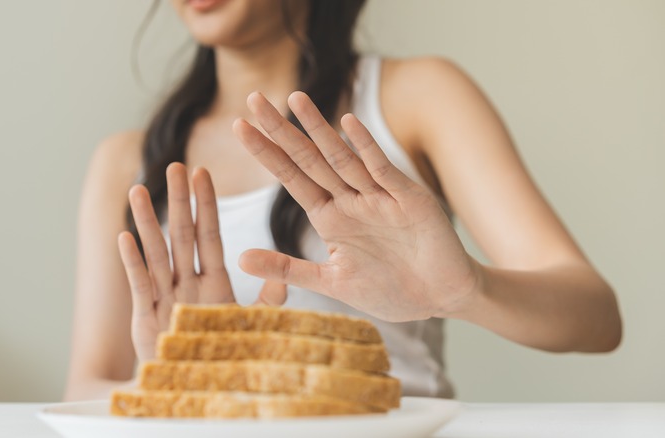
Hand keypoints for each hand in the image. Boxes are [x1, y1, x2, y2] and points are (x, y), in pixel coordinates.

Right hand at [118, 163, 285, 360]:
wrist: (196, 389)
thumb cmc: (221, 356)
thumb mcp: (249, 326)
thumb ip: (266, 301)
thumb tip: (282, 277)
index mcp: (213, 282)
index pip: (209, 235)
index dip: (205, 205)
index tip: (203, 174)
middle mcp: (187, 284)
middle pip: (182, 234)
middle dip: (179, 201)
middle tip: (175, 165)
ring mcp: (164, 298)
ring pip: (157, 252)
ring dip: (147, 221)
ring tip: (138, 189)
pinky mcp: (145, 317)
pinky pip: (139, 284)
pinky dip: (133, 262)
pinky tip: (124, 237)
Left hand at [232, 92, 480, 321]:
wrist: (442, 298)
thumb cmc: (391, 290)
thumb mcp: (330, 283)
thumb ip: (287, 269)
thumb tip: (239, 260)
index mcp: (330, 217)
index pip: (291, 178)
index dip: (266, 153)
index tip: (238, 127)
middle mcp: (350, 200)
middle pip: (308, 159)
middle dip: (281, 130)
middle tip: (253, 99)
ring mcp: (378, 196)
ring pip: (341, 157)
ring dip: (317, 128)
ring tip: (293, 99)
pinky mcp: (407, 199)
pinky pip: (382, 169)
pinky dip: (365, 147)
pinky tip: (346, 122)